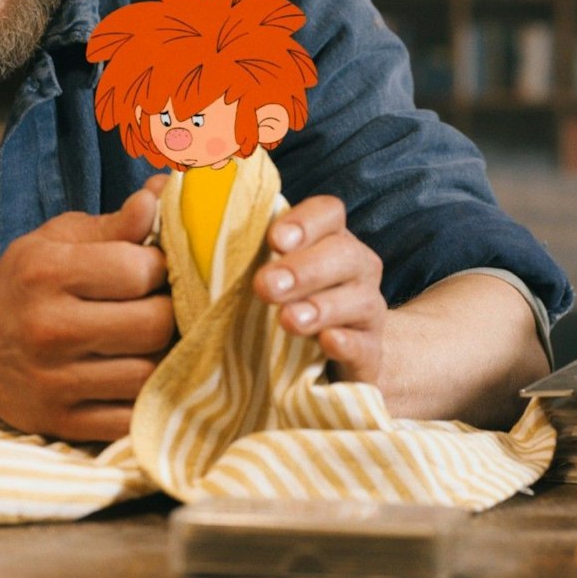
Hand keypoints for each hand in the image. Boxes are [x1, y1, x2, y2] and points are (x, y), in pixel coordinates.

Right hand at [0, 182, 171, 441]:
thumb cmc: (25, 285)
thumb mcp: (58, 241)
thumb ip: (115, 223)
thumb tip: (162, 193)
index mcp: (47, 273)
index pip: (139, 270)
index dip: (160, 267)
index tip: (153, 269)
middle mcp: (48, 328)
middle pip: (153, 325)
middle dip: (169, 312)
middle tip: (159, 306)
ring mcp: (54, 383)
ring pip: (148, 374)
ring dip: (162, 356)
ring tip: (151, 341)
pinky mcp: (62, 423)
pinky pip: (130, 419)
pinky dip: (145, 400)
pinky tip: (137, 376)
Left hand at [253, 195, 387, 382]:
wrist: (335, 364)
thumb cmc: (293, 306)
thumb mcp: (276, 278)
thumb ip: (253, 258)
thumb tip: (205, 245)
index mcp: (331, 240)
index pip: (328, 213)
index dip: (304, 222)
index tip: (274, 240)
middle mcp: (357, 269)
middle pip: (344, 254)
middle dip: (303, 269)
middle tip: (265, 286)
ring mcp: (368, 311)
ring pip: (360, 300)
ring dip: (321, 308)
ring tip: (287, 320)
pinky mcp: (371, 354)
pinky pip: (366, 345)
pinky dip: (347, 343)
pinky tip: (327, 342)